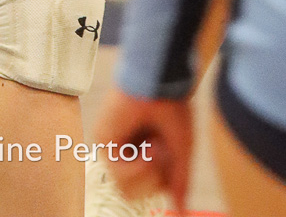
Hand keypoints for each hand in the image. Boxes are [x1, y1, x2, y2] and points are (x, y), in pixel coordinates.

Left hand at [91, 87, 193, 208]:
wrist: (161, 81)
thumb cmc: (173, 107)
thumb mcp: (182, 151)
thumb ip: (179, 182)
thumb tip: (181, 212)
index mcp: (143, 151)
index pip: (149, 188)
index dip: (162, 179)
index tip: (169, 155)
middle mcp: (126, 151)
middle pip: (136, 194)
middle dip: (156, 178)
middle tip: (163, 151)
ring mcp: (114, 148)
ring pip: (127, 190)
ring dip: (149, 171)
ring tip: (156, 146)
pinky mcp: (104, 141)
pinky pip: (120, 175)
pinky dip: (139, 165)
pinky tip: (147, 146)